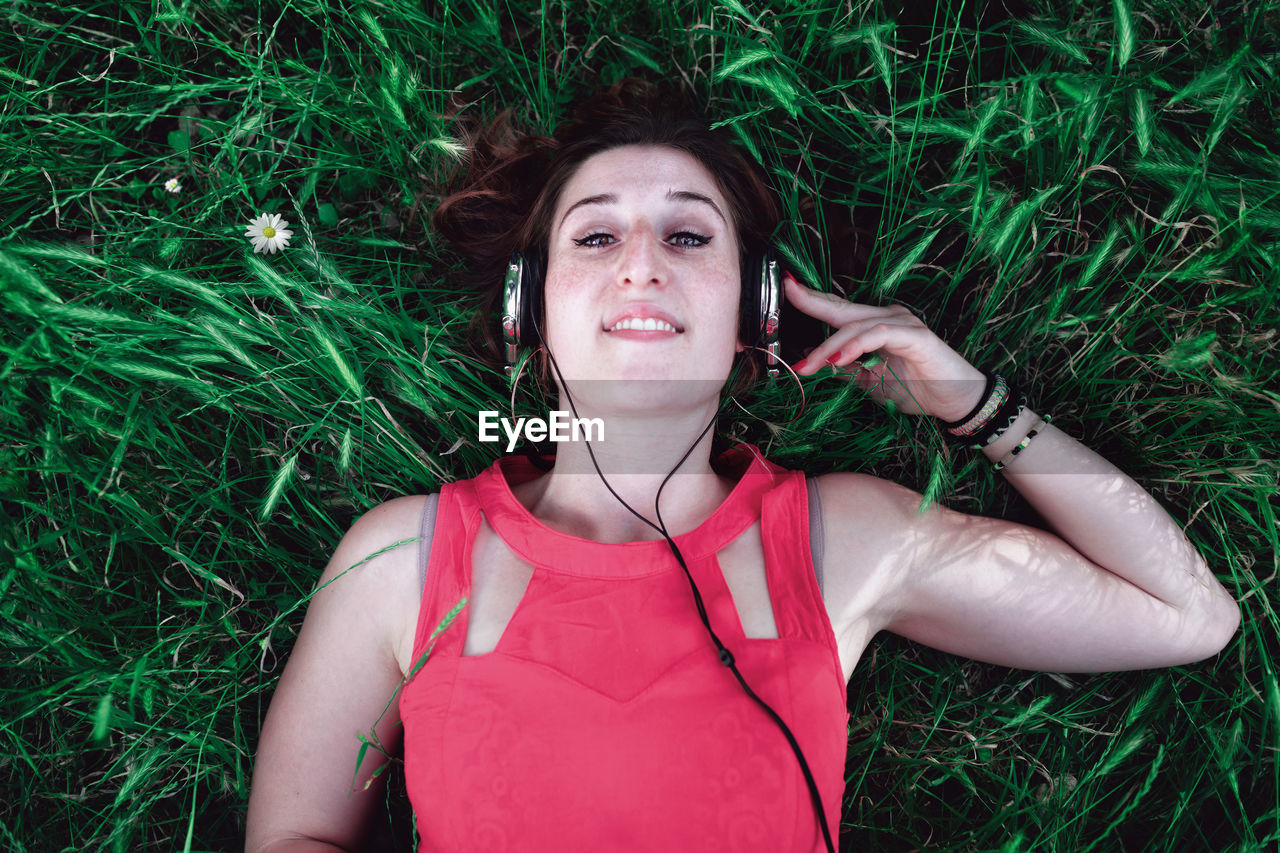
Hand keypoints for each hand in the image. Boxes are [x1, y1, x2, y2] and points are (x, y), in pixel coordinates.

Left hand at [783, 271, 987, 420]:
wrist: (955, 401)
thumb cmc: (916, 388)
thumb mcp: (870, 382)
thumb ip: (847, 370)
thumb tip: (817, 362)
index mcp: (875, 325)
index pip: (838, 310)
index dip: (812, 299)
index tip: (787, 289)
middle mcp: (887, 317)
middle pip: (842, 308)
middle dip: (812, 301)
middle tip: (787, 293)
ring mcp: (902, 323)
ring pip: (856, 325)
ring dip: (829, 346)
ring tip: (810, 364)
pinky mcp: (915, 335)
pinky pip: (878, 334)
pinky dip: (856, 345)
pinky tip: (840, 358)